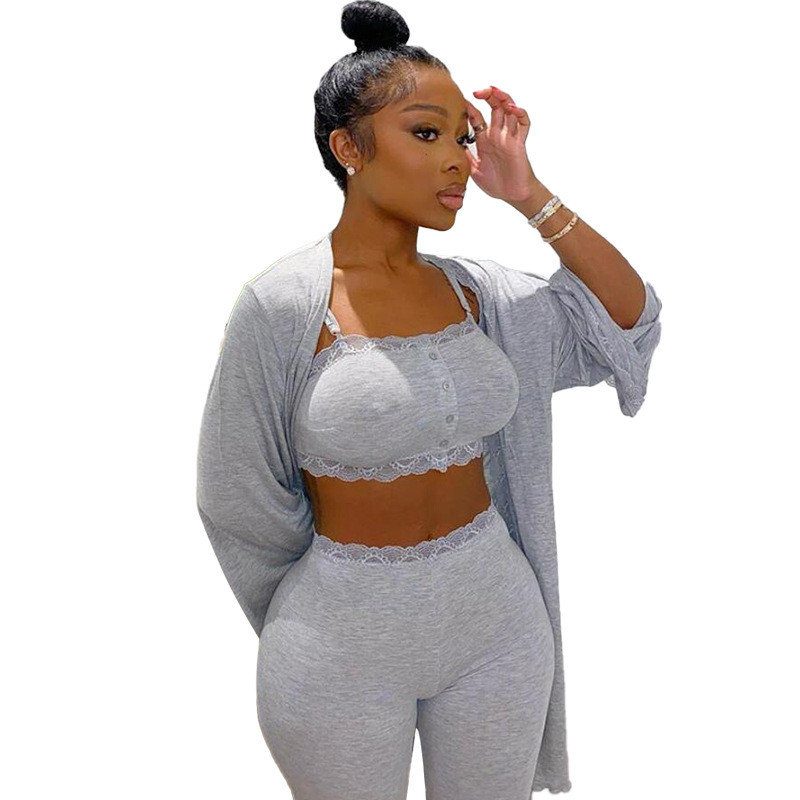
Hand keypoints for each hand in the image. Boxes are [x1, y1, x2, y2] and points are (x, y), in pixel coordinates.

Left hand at [465, 86, 537, 203]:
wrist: (512, 195)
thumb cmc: (496, 184)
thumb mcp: (473, 170)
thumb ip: (465, 157)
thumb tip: (452, 146)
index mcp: (485, 140)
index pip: (477, 118)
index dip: (470, 107)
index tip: (461, 100)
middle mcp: (497, 135)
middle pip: (495, 107)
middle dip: (488, 95)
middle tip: (478, 91)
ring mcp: (509, 137)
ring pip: (509, 110)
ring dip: (503, 98)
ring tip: (494, 91)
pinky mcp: (520, 143)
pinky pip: (524, 124)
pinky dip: (520, 113)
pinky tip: (512, 109)